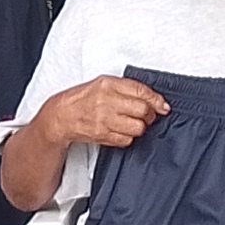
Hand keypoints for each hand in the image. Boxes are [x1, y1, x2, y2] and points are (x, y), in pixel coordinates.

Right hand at [37, 75, 169, 149]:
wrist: (61, 116)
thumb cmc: (82, 99)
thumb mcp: (103, 84)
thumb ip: (127, 88)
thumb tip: (153, 99)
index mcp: (108, 84)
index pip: (141, 91)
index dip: (156, 100)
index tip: (163, 106)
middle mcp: (107, 101)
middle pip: (143, 110)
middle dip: (148, 115)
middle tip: (145, 115)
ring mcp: (104, 119)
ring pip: (138, 127)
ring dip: (139, 127)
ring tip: (131, 123)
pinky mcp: (102, 134)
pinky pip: (127, 139)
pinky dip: (127, 137)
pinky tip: (120, 130)